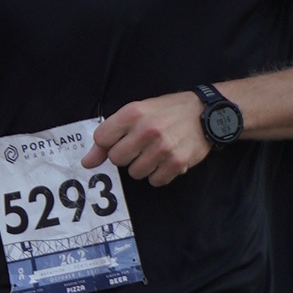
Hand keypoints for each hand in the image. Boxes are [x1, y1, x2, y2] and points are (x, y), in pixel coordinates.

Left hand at [89, 90, 206, 186]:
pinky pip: (155, 181)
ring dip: (143, 166)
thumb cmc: (169, 111)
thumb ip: (110, 134)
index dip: (108, 143)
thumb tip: (86, 163)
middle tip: (140, 146)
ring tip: (155, 152)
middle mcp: (147, 130)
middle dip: (126, 156)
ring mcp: (162, 148)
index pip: (101, 139)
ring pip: (135, 173)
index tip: (121, 139)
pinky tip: (166, 160)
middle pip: (116, 159)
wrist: (206, 113)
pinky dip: (159, 174)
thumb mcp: (138, 111)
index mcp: (133, 113)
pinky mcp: (177, 163)